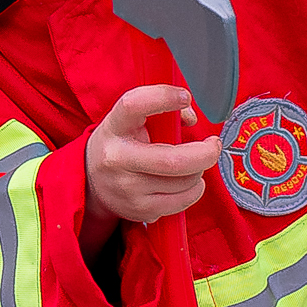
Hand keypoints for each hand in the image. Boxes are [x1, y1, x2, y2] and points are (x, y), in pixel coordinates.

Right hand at [82, 85, 220, 244]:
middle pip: (173, 160)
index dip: (163, 97)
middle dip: (205, 153)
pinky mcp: (140, 210)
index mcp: (115, 127)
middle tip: (214, 145)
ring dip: (199, 171)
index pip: (134, 106)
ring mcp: (128, 188)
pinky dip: (194, 190)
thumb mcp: (131, 121)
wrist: (92, 183)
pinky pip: (182, 201)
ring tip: (195, 164)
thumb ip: (162, 112)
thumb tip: (190, 119)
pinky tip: (188, 181)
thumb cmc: (121, 144)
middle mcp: (117, 159)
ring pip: (183, 182)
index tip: (184, 96)